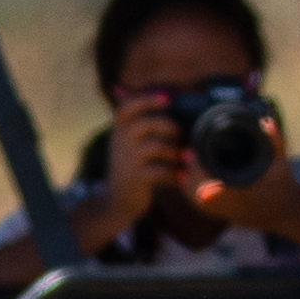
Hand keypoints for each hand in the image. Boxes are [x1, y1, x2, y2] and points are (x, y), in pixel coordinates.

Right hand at [74, 99, 187, 252]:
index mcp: (119, 131)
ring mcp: (127, 161)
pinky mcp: (135, 178)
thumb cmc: (131, 167)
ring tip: (183, 159)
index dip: (146, 100)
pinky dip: (175, 174)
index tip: (166, 99)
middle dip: (170, 127)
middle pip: (148, 124)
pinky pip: (161, 171)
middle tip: (180, 137)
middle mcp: (120, 143)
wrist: (117, 201)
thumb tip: (161, 97)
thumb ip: (140, 123)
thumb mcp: (128, 144)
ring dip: (175, 152)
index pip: (126, 108)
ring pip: (158, 147)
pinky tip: (181, 177)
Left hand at [186, 111, 299, 229]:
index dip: (198, 169)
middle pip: (199, 194)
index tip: (192, 153)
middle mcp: (233, 206)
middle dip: (190, 175)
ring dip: (189, 186)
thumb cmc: (285, 186)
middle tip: (185, 156)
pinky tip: (187, 184)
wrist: (289, 213)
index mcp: (244, 193)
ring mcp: (229, 213)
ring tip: (183, 168)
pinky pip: (204, 209)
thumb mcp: (282, 162)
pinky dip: (194, 196)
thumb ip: (275, 142)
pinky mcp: (227, 216)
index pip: (211, 184)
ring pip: (199, 203)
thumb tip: (267, 121)